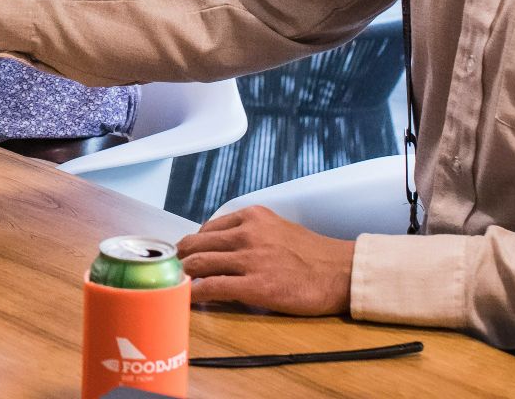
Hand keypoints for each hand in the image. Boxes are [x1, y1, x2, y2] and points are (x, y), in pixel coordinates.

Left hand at [176, 205, 355, 315]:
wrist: (341, 272)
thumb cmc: (312, 255)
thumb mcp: (277, 228)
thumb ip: (249, 233)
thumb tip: (220, 247)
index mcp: (252, 216)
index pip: (207, 228)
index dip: (193, 245)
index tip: (186, 256)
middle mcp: (247, 233)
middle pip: (195, 244)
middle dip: (180, 259)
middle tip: (173, 272)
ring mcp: (250, 259)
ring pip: (199, 264)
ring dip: (182, 275)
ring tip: (176, 285)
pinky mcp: (255, 286)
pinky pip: (212, 288)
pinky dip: (194, 293)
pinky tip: (189, 299)